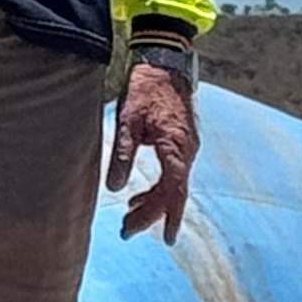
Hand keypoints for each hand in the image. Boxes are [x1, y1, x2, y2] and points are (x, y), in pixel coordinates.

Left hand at [108, 56, 197, 243]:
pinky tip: (139, 196)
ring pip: (173, 184)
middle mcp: (187, 150)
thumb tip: (114, 188)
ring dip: (154, 202)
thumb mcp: (128, 120)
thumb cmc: (145, 88)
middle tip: (126, 230)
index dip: (169, 216)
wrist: (165, 63)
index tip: (166, 238)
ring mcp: (186, 146)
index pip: (175, 190)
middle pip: (173, 192)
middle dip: (152, 214)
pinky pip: (173, 172)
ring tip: (129, 217)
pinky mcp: (181, 141)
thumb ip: (123, 154)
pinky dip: (158, 187)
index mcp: (176, 147)